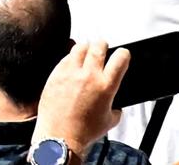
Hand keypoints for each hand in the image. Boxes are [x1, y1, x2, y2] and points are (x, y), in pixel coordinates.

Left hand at [30, 40, 129, 157]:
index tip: (123, 54)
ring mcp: (70, 73)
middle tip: (103, 46)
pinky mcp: (55, 74)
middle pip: (98, 46)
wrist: (60, 134)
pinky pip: (65, 57)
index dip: (124, 54)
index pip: (120, 59)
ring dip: (86, 47)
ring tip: (87, 51)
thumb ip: (116, 107)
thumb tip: (115, 103)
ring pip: (79, 47)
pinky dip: (70, 57)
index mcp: (105, 86)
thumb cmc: (84, 130)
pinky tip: (72, 62)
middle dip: (103, 44)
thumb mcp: (110, 120)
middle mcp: (88, 76)